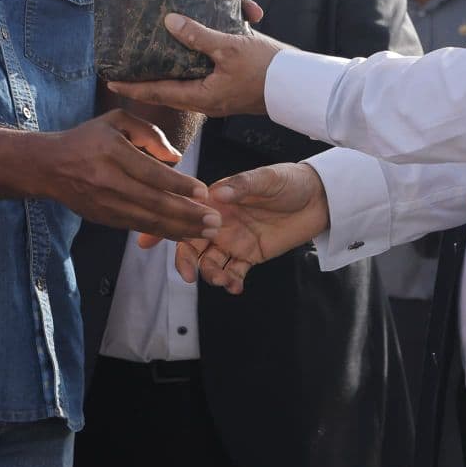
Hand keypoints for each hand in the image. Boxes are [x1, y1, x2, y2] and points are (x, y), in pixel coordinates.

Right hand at [38, 110, 219, 241]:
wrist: (49, 166)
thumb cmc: (88, 139)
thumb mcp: (117, 120)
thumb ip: (149, 133)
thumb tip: (175, 157)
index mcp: (112, 151)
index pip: (151, 172)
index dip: (179, 185)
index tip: (204, 192)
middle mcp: (107, 180)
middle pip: (154, 201)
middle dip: (188, 214)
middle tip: (215, 221)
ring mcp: (104, 203)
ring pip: (147, 220)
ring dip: (180, 229)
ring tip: (207, 233)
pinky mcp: (103, 218)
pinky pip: (137, 227)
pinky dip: (162, 233)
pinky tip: (184, 235)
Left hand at [107, 15, 287, 117]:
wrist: (301, 84)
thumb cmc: (267, 71)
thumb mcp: (229, 49)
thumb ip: (198, 36)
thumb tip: (169, 22)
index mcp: (200, 95)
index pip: (156, 91)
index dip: (132, 86)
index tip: (109, 81)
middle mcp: (206, 95)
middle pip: (169, 83)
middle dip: (149, 71)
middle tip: (127, 61)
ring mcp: (219, 89)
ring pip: (189, 69)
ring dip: (179, 51)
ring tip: (157, 41)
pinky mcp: (232, 78)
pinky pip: (210, 61)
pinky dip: (205, 43)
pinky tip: (201, 30)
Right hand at [146, 162, 328, 292]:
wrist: (320, 199)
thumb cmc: (290, 181)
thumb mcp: (266, 178)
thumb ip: (241, 186)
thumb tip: (215, 194)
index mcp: (217, 200)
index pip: (185, 212)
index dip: (165, 225)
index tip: (145, 242)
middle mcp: (221, 222)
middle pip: (192, 244)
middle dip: (186, 261)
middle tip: (190, 276)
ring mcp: (234, 240)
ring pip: (211, 262)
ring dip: (211, 274)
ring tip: (224, 280)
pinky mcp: (251, 255)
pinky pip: (234, 272)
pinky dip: (232, 282)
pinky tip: (236, 287)